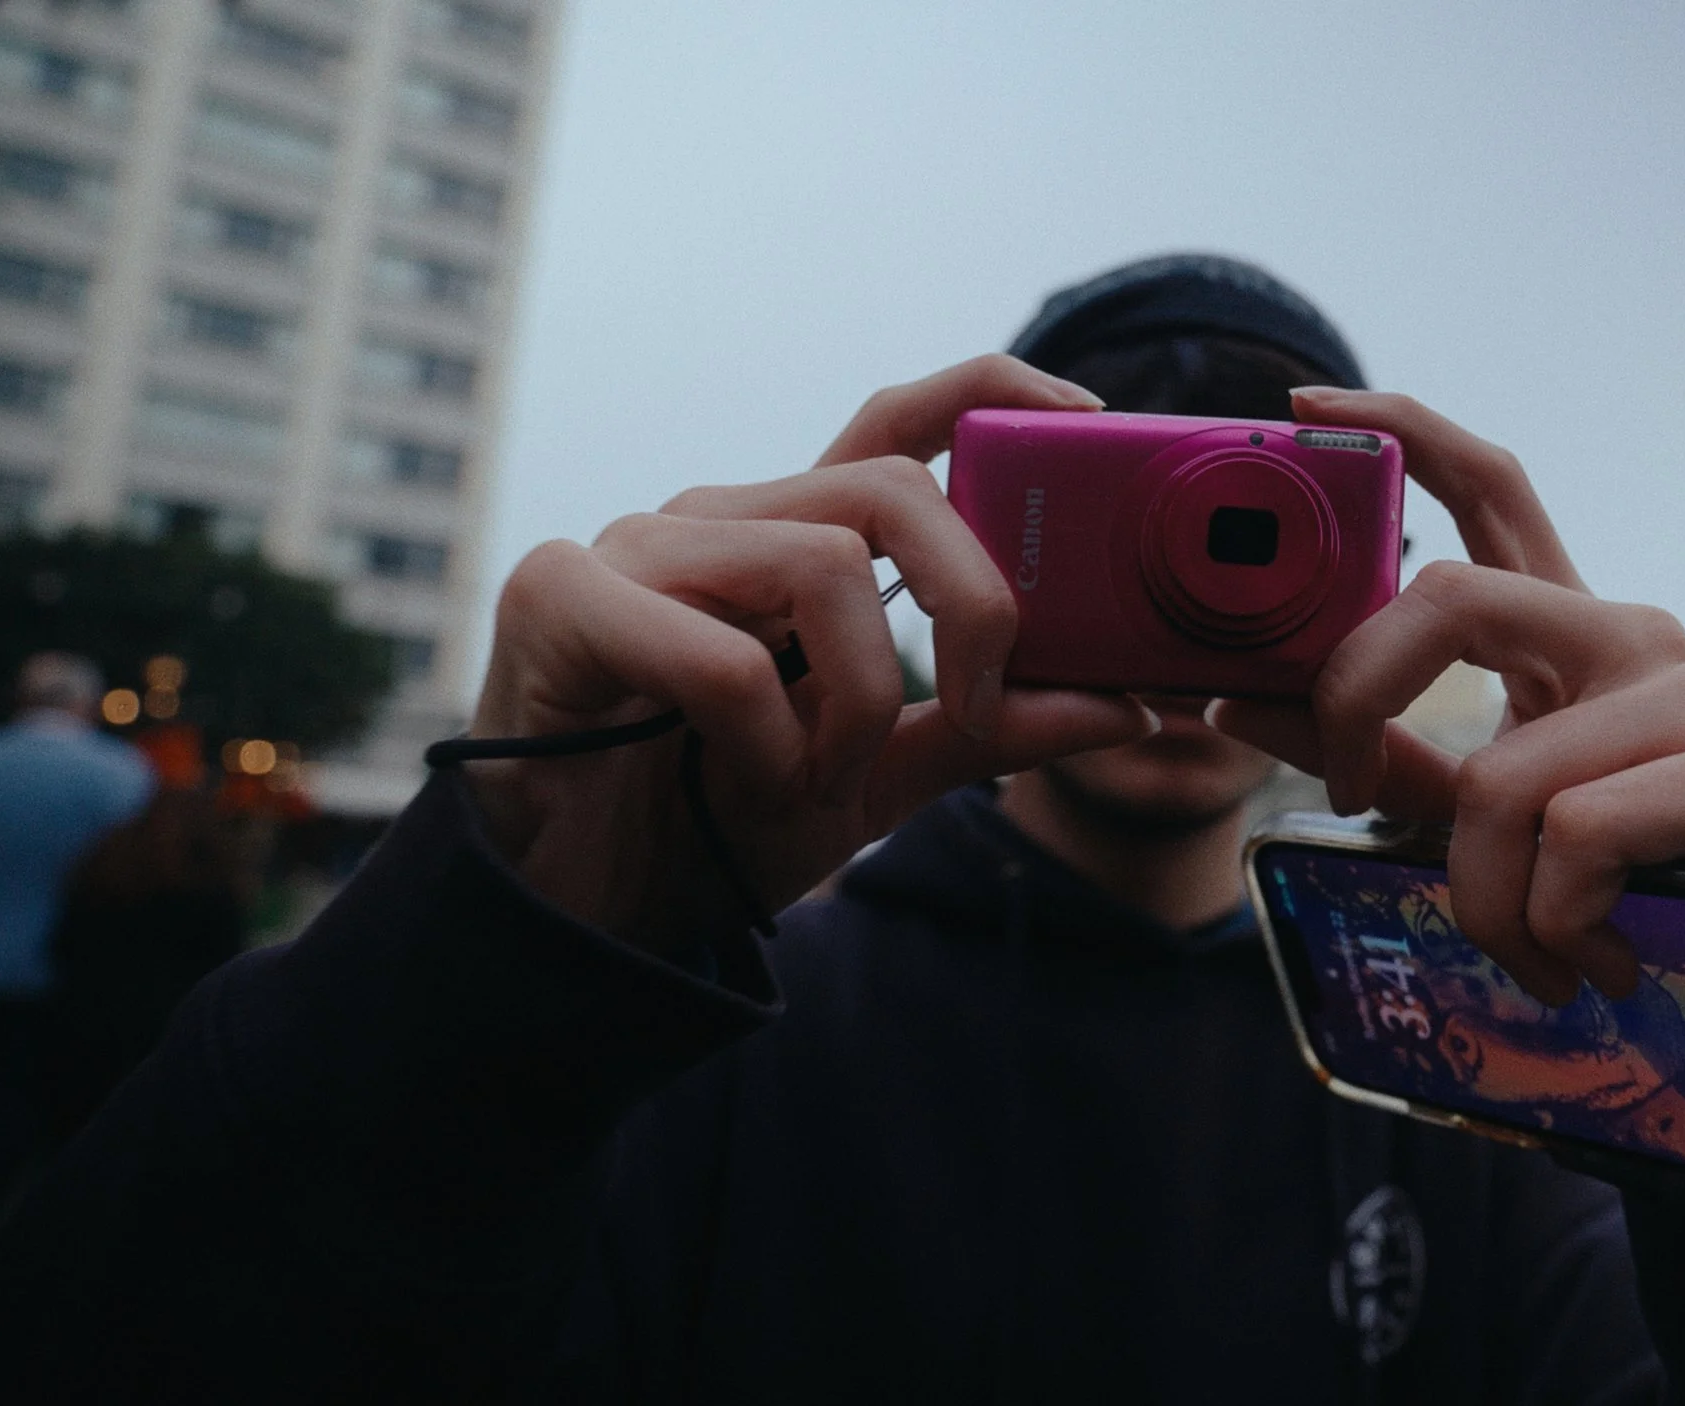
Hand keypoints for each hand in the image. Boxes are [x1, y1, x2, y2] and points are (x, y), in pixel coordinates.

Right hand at [467, 355, 1149, 950]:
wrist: (576, 912)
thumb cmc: (711, 823)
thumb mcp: (877, 779)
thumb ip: (984, 732)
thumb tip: (1122, 704)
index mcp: (793, 542)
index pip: (897, 421)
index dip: (993, 391)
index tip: (1087, 416)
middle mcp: (719, 519)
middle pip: (891, 487)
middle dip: (974, 604)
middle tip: (978, 709)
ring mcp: (637, 548)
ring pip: (823, 565)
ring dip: (857, 703)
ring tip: (820, 779)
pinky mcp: (562, 596)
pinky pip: (721, 653)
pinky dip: (766, 739)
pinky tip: (745, 781)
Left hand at [1214, 388, 1684, 1005]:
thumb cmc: (1610, 892)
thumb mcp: (1470, 816)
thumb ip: (1372, 752)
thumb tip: (1236, 698)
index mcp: (1565, 634)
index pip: (1491, 489)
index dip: (1400, 429)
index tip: (1304, 405)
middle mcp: (1630, 634)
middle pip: (1449, 599)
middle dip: (1355, 702)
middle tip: (1348, 796)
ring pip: (1502, 780)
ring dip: (1484, 901)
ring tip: (1530, 959)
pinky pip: (1580, 835)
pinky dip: (1557, 922)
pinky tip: (1601, 956)